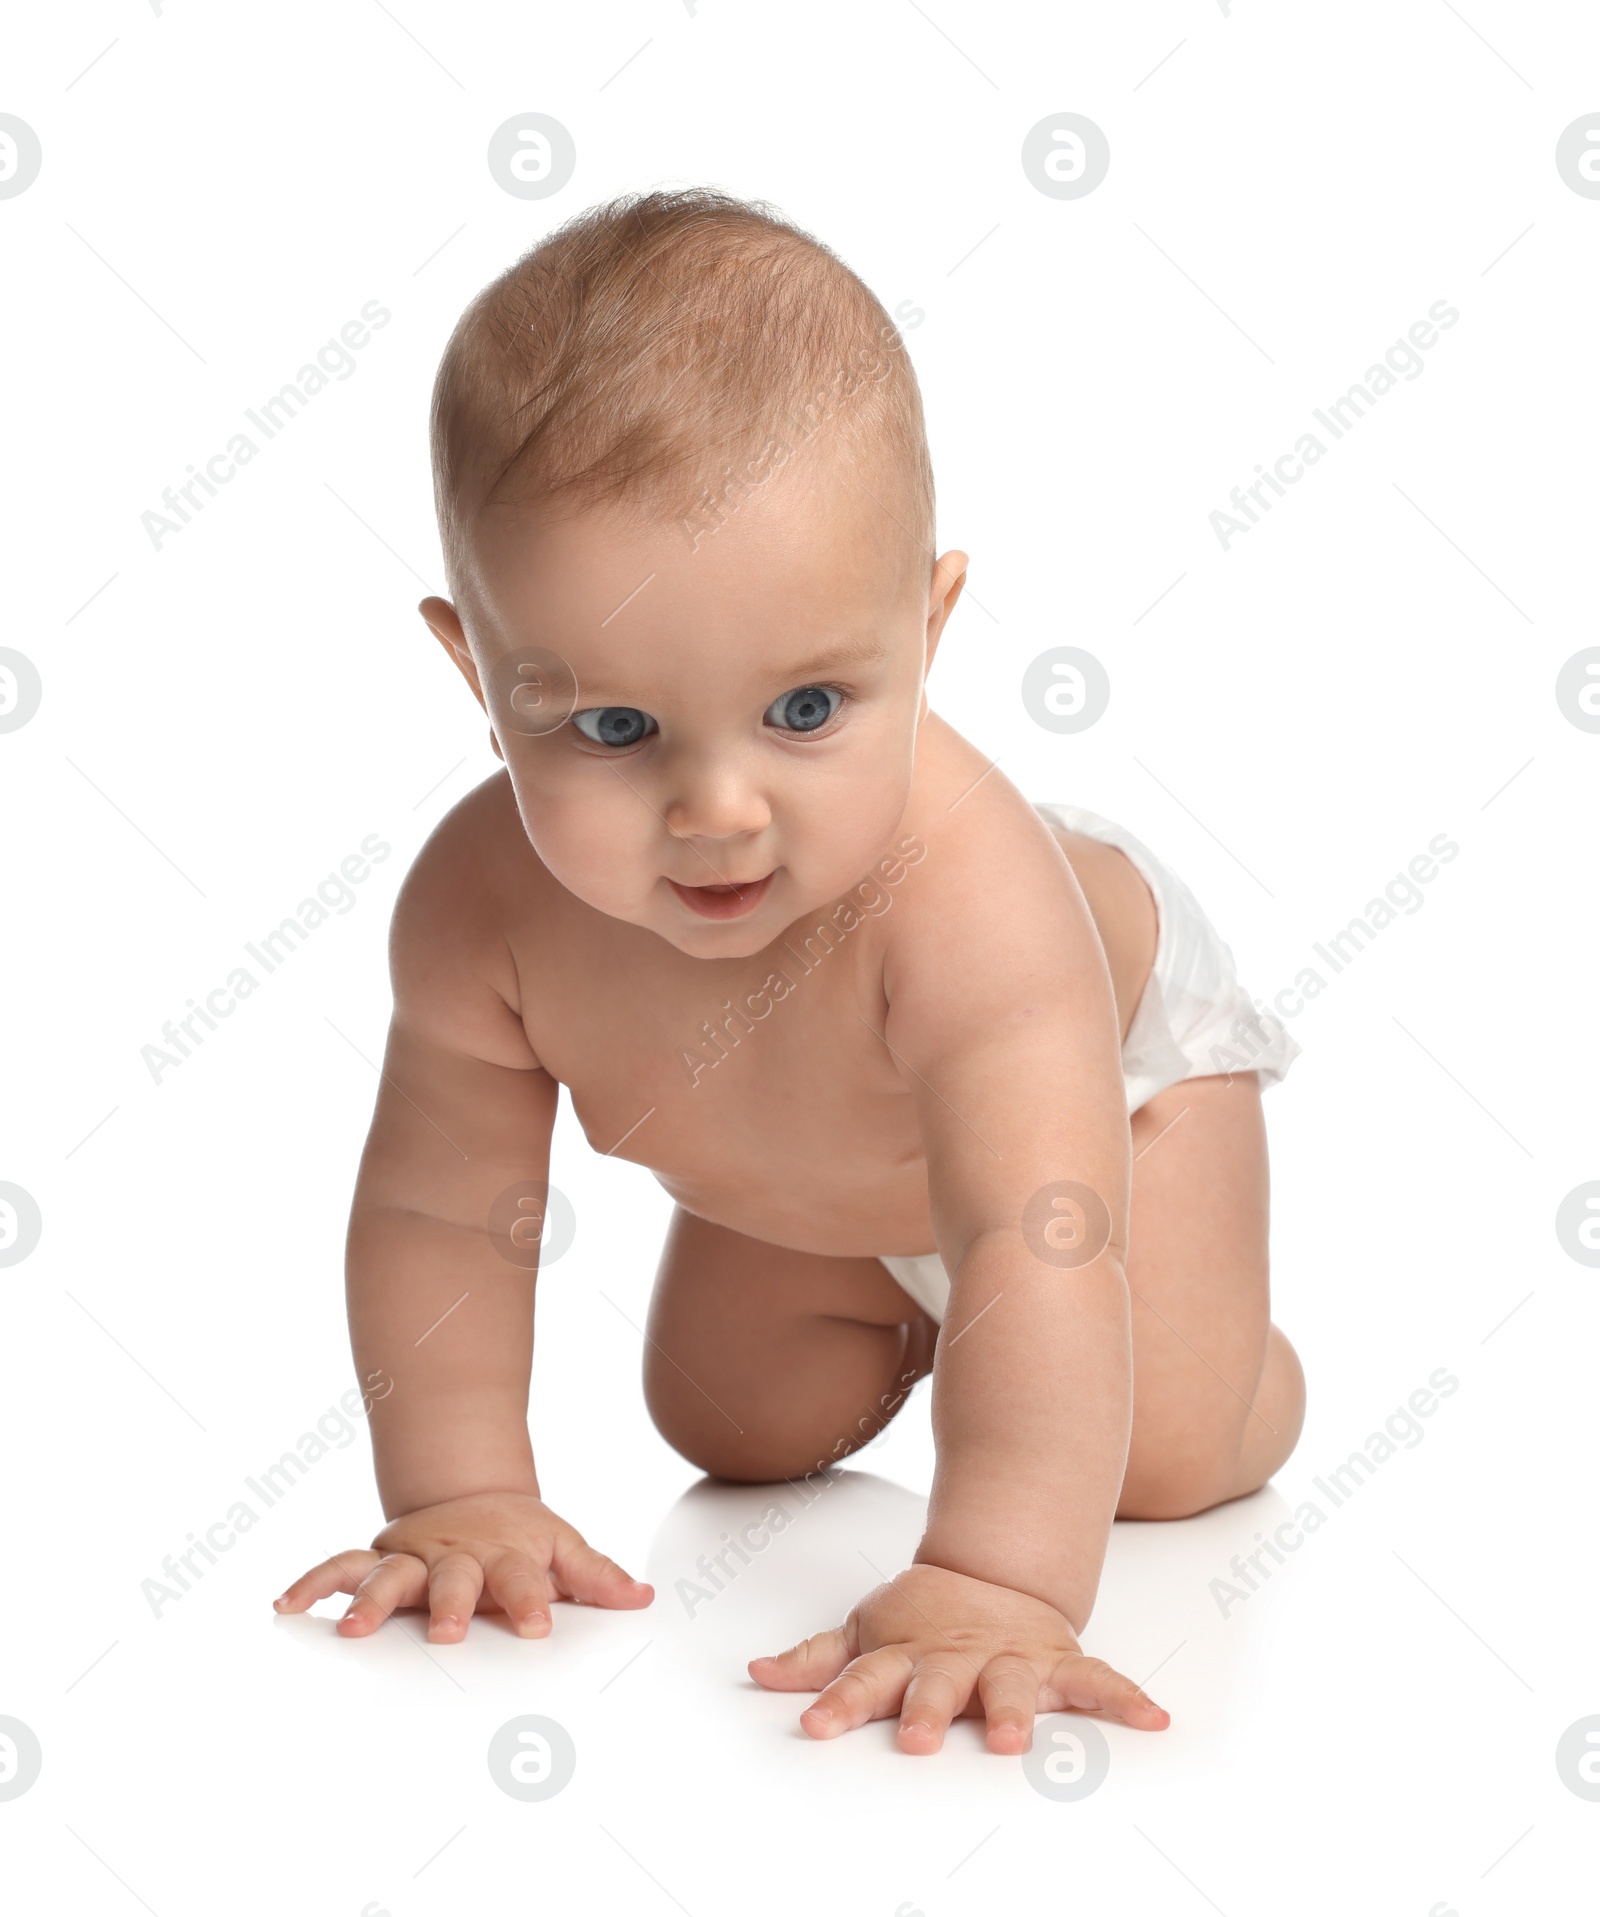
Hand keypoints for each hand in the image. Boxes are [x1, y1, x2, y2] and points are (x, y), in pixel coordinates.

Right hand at [273, 1491, 653, 1641]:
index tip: (539, 1624)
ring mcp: (414, 1555)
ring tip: (350, 1630)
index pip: (523, 1578)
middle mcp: (456, 1555)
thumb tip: (644, 1598)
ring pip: (389, 1573)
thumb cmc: (521, 1536)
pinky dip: (314, 1582)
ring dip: (370, 1600)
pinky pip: (342, 1566)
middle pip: (454, 1578)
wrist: (474, 1493)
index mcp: (505, 1554)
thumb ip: (599, 1576)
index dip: (534, 1599)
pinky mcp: (381, 1557)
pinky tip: (286, 1605)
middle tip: (450, 1632)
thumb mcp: (565, 1547)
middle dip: (452, 1604)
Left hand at [748, 1562, 1168, 1752]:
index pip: (863, 1679)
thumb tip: (758, 1674)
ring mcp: (1009, 1660)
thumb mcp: (865, 1631)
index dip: (835, 1701)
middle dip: (929, 1712)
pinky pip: (1097, 1682)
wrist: (995, 1575)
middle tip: (918, 1740)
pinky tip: (1153, 1719)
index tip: (812, 1727)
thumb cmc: (922, 1619)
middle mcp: (957, 1660)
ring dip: (1013, 1710)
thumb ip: (815, 1660)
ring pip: (1011, 1686)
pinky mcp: (1057, 1663)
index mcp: (906, 1655)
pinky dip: (1126, 1699)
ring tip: (1014, 1737)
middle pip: (937, 1686)